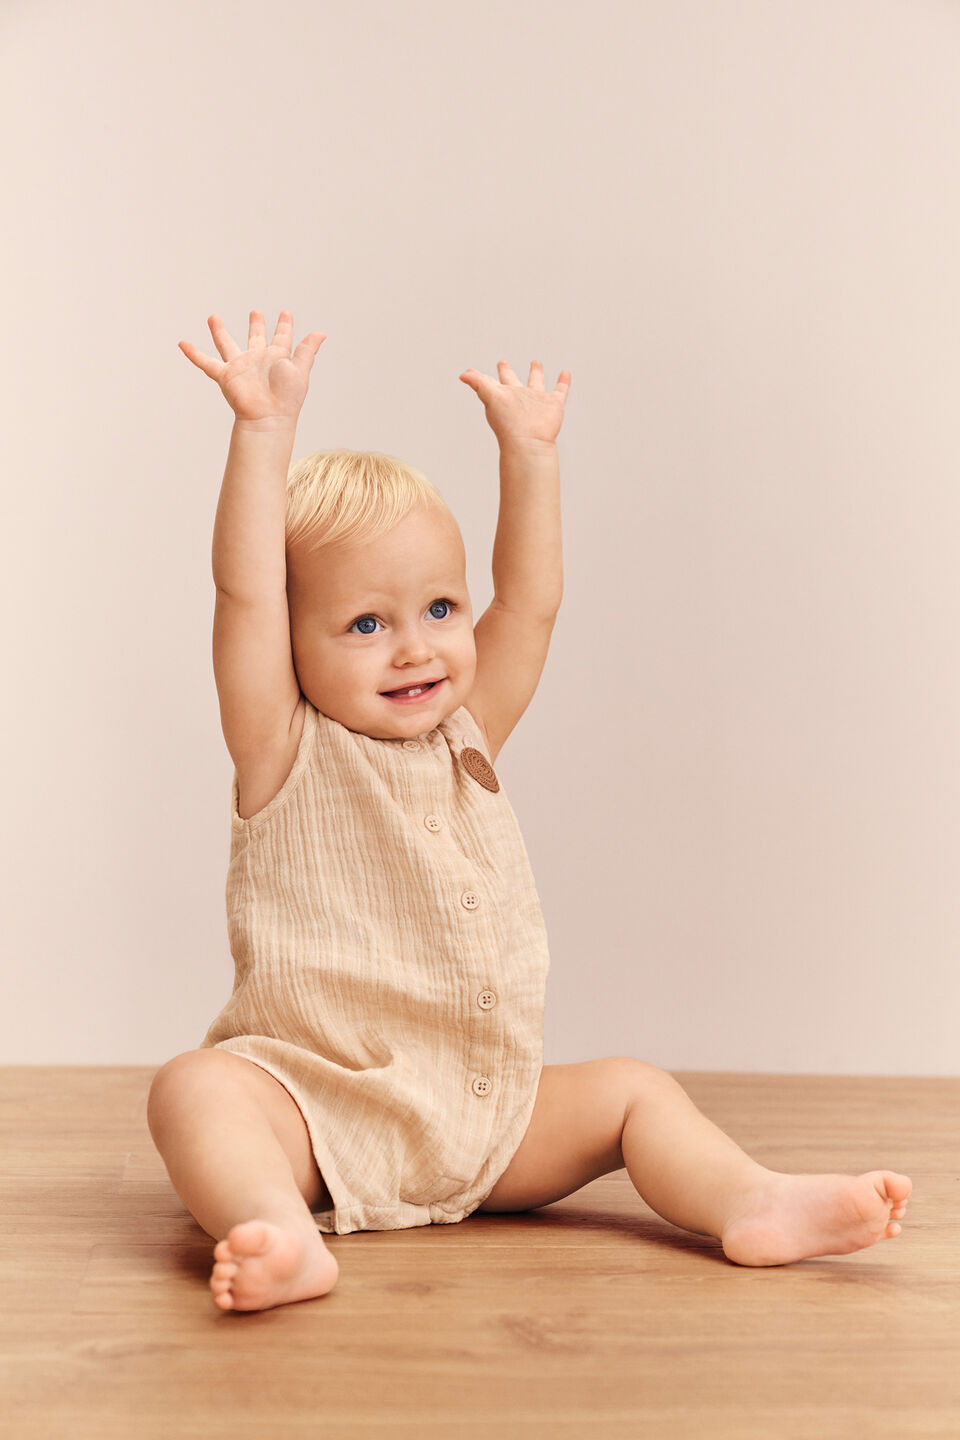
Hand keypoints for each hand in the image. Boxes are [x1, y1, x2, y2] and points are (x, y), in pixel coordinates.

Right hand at [178, 309, 325, 422]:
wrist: (268, 417)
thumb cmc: (287, 398)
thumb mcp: (300, 369)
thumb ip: (307, 350)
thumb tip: (321, 333)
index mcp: (277, 358)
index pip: (282, 337)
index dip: (285, 325)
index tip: (286, 313)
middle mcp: (258, 360)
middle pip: (255, 337)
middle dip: (256, 325)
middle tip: (255, 312)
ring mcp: (241, 367)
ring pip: (227, 344)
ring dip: (219, 332)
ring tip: (212, 318)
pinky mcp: (226, 376)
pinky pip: (206, 363)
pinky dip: (193, 354)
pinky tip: (182, 344)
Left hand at [458, 359, 570, 446]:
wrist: (528, 442)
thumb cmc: (507, 423)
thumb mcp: (490, 397)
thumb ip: (478, 383)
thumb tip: (463, 375)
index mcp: (504, 396)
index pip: (493, 382)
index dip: (488, 376)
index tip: (486, 367)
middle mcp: (519, 397)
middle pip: (513, 381)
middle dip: (507, 372)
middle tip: (503, 362)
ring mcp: (537, 401)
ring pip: (536, 383)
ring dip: (536, 373)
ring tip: (536, 362)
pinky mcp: (553, 405)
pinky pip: (560, 390)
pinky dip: (563, 382)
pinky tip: (565, 373)